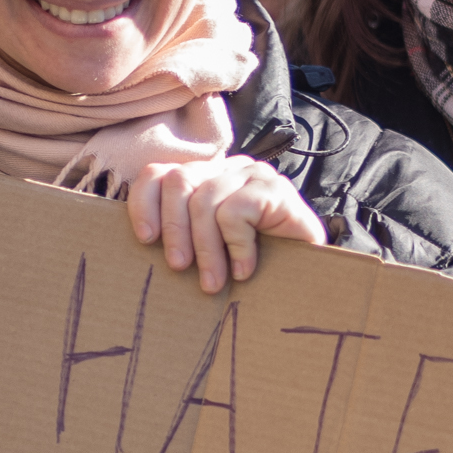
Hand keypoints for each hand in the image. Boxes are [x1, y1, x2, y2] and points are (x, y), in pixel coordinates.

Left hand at [125, 157, 325, 294]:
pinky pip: (236, 213)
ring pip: (205, 202)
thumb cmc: (252, 266)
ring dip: (206, 250)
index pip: (159, 174)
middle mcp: (226, 169)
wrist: (311, 276)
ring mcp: (252, 175)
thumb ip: (182, 235)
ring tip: (214, 282)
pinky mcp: (274, 189)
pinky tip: (244, 270)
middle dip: (174, 230)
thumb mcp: (209, 249)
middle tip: (179, 268)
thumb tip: (142, 243)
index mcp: (204, 178)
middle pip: (179, 183)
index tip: (145, 240)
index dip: (144, 203)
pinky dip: (236, 247)